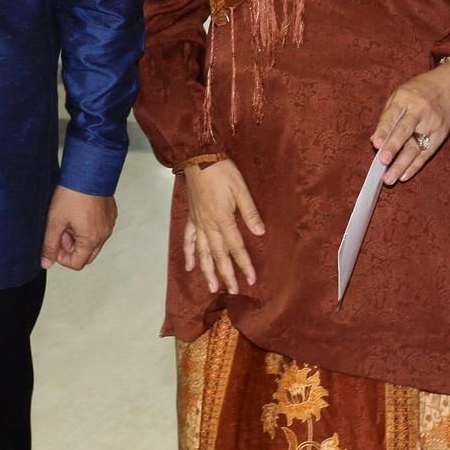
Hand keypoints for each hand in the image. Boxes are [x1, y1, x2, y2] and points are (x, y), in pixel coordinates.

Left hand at [41, 186, 117, 271]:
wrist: (88, 170)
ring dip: (78, 235)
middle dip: (70, 246)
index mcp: (91, 240)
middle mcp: (104, 234)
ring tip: (68, 217)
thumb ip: (49, 245)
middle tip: (61, 229)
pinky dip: (87, 225)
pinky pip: (98, 227)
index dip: (62, 257)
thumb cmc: (73, 193)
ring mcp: (109, 223)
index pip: (77, 263)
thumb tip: (46, 263)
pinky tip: (77, 210)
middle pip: (86, 254)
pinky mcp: (110, 213)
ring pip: (92, 240)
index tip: (54, 242)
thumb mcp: (55, 221)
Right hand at [181, 160, 263, 294]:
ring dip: (207, 271)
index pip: (236, 248)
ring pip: (203, 252)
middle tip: (233, 292)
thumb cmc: (222, 172)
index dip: (245, 265)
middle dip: (227, 275)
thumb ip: (250, 212)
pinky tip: (190, 267)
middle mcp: (209, 226)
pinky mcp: (191, 218)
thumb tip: (260, 233)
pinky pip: (189, 240)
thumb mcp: (241, 189)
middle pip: (219, 255)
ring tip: (212, 287)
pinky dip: (189, 254)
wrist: (198, 158)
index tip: (251, 280)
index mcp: (223, 220)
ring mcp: (198, 223)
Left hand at [372, 62, 449, 184]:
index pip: (393, 115)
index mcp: (405, 98)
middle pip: (406, 131)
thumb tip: (375, 140)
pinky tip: (403, 176)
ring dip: (402, 165)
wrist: (448, 87)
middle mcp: (420, 112)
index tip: (376, 144)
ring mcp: (432, 125)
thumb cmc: (417, 92)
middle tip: (383, 162)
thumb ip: (387, 117)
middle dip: (394, 147)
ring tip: (390, 178)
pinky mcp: (440, 136)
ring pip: (416, 147)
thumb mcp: (399, 96)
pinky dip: (414, 166)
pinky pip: (426, 154)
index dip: (384, 130)